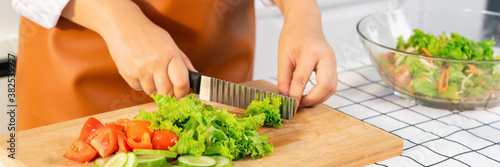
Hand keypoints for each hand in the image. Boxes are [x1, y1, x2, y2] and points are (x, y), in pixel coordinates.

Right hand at [61, 0, 195, 96]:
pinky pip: (138, 88)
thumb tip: (195, 76)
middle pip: (167, 92)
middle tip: (167, 88)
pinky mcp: (127, 74)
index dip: (183, 92)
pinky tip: (140, 71)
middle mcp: (156, 63)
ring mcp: (141, 69)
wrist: (123, 25)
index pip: (181, 83)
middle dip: (169, 93)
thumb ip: (184, 62)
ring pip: (152, 92)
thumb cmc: (148, 33)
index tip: (182, 93)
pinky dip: (140, 84)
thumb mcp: (170, 43)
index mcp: (170, 55)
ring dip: (154, 88)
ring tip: (151, 73)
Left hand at [274, 0, 336, 106]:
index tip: (288, 106)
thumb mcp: (283, 56)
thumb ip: (284, 79)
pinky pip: (332, 84)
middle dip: (312, 100)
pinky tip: (310, 95)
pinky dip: (322, 93)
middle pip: (325, 86)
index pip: (302, 79)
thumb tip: (284, 98)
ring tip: (302, 101)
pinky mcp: (334, 65)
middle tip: (298, 105)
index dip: (295, 96)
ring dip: (318, 99)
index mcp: (310, 51)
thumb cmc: (293, 35)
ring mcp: (333, 60)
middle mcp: (326, 56)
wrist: (305, 23)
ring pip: (332, 88)